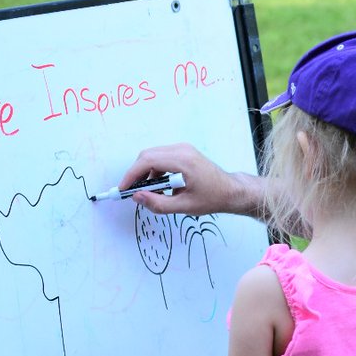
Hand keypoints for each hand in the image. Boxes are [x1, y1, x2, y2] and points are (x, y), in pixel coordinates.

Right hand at [116, 143, 264, 216]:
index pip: (148, 161)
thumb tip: (137, 197)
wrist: (230, 191)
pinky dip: (156, 170)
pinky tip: (160, 186)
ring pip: (153, 156)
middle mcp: (182, 150)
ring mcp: (183, 149)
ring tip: (149, 192)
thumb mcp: (184, 206)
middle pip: (148, 156)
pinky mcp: (184, 152)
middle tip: (132, 191)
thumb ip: (158, 203)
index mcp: (183, 161)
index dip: (132, 174)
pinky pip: (162, 157)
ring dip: (146, 172)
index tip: (124, 188)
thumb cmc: (212, 198)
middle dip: (137, 173)